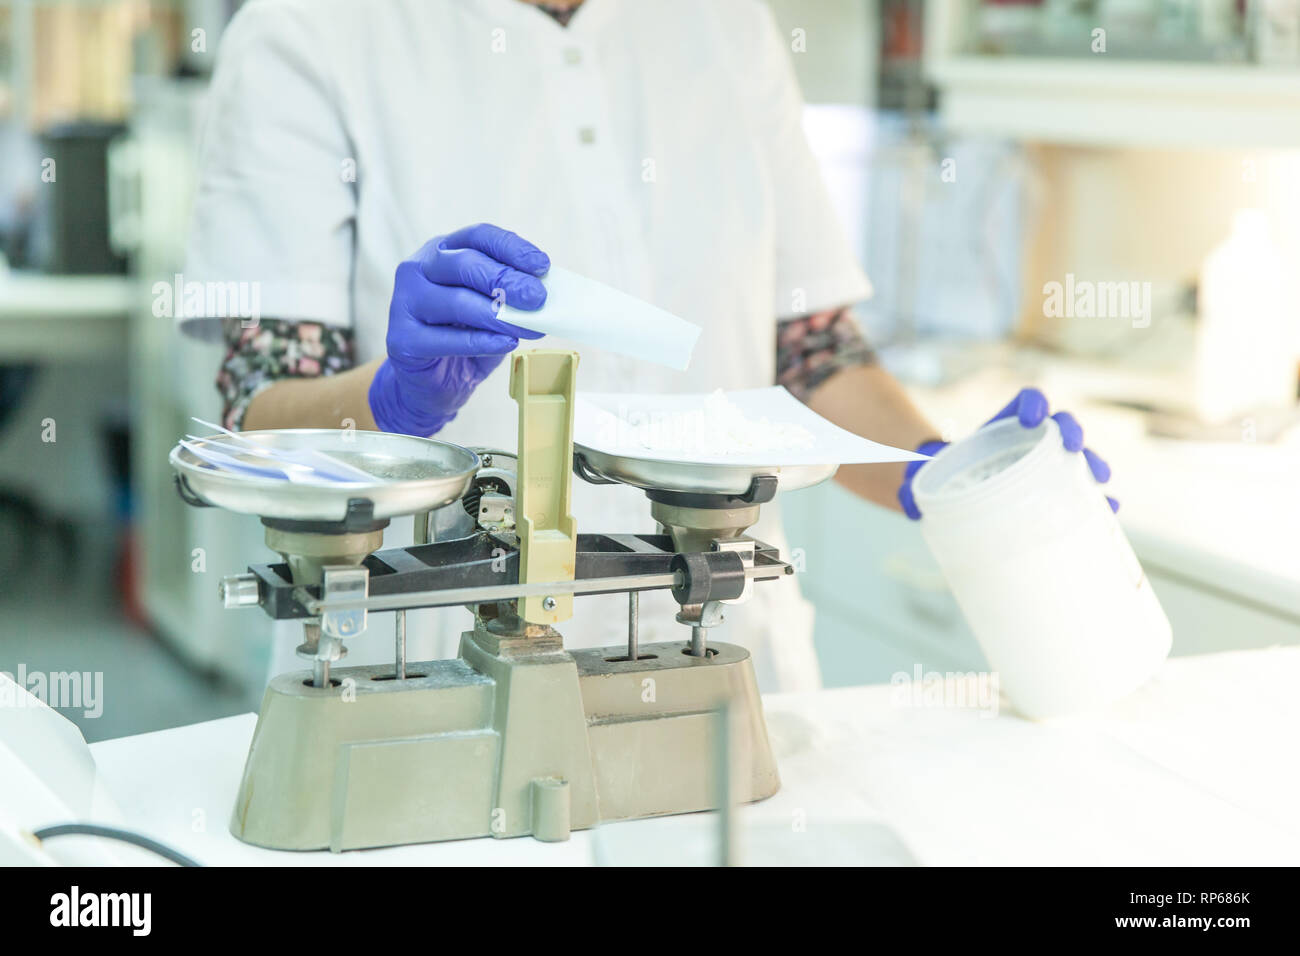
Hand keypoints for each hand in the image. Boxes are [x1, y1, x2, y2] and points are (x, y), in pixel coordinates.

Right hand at [368, 223, 548, 434]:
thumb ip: (511, 297)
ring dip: (499, 315)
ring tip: (530, 327)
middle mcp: (418, 269)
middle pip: (465, 265)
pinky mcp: (402, 338)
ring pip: (456, 302)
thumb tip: (545, 293)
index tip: (542, 266)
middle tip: (538, 298)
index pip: (478, 237)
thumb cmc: (466, 338)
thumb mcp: (493, 310)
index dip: (511, 248)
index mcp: (442, 251)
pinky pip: (447, 339)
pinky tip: (507, 343)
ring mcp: (403, 302)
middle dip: (506, 280)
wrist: (433, 384)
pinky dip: (481, 341)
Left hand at [898, 388, 1115, 519]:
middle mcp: (1031, 442)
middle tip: (1072, 446)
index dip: (1035, 403)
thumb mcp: (926, 473)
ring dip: (1092, 464)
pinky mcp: (1053, 492)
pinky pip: (1079, 491)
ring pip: (1078, 457)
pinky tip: (1107, 508)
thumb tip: (908, 502)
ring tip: (1100, 480)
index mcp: (1004, 426)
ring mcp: (1046, 467)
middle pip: (1062, 425)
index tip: (1032, 418)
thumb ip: (913, 483)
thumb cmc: (943, 476)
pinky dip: (1096, 498)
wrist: (952, 496)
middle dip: (1073, 431)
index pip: (1028, 401)